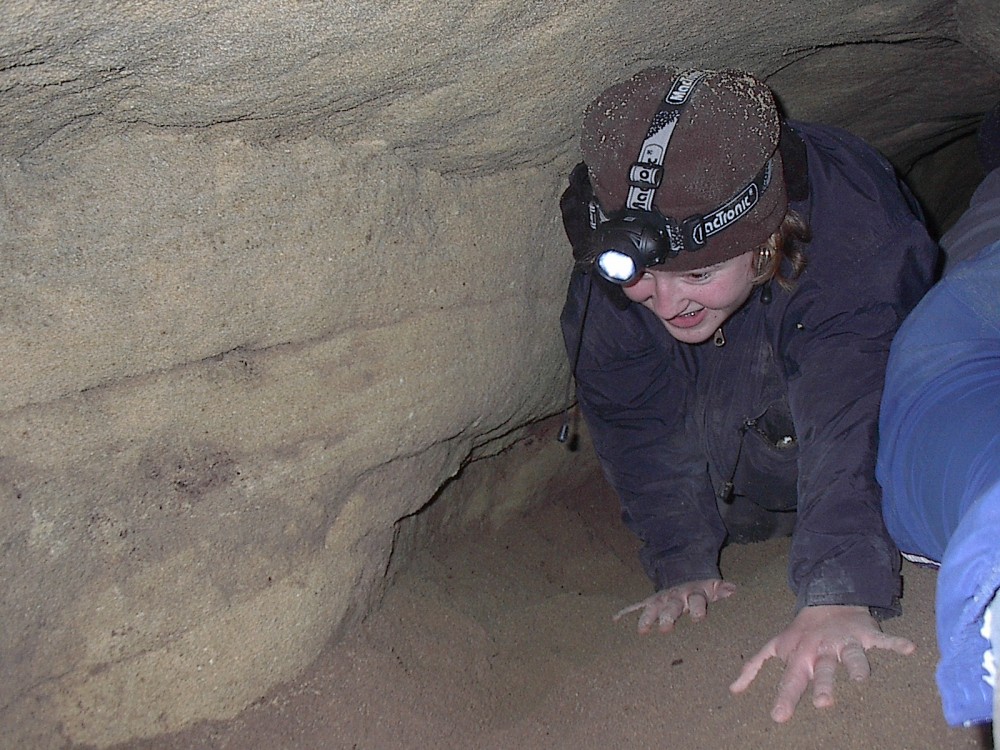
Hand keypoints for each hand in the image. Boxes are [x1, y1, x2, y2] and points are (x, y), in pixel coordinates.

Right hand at [613, 578, 735, 633]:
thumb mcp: (717, 588)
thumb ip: (726, 590)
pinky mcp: (651, 601)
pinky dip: (626, 612)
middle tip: (665, 628)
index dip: (697, 609)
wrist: (688, 575)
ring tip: (642, 630)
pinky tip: (615, 620)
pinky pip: (637, 605)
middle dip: (668, 616)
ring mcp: (662, 599)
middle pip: (672, 606)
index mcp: (695, 594)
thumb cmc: (706, 591)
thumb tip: (735, 591)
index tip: (698, 619)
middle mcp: (677, 596)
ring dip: (647, 618)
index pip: (696, 601)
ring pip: (653, 607)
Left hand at [729, 604, 915, 721]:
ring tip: (861, 679)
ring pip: (852, 656)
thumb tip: (733, 690)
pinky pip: (883, 639)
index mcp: (801, 656)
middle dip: (823, 685)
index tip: (779, 717)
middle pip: (823, 670)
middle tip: (823, 704)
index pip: (791, 680)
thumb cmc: (801, 633)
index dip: (784, 697)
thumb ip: (755, 667)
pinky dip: (896, 643)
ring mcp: (845, 642)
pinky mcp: (867, 634)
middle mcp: (823, 650)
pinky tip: (909, 649)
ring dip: (857, 666)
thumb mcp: (775, 646)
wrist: (827, 599)